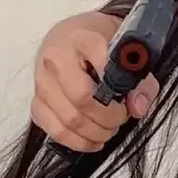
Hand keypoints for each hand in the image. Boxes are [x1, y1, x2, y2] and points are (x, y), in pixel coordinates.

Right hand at [30, 13, 159, 152]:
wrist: (71, 35)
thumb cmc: (100, 42)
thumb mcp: (128, 51)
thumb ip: (140, 80)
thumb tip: (137, 107)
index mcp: (82, 39)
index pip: (101, 70)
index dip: (117, 95)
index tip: (126, 103)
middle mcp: (56, 59)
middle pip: (83, 101)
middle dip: (108, 119)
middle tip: (120, 118)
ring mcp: (42, 82)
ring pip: (69, 121)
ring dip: (95, 134)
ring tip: (108, 129)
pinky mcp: (37, 102)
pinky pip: (55, 131)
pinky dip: (77, 142)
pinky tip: (92, 139)